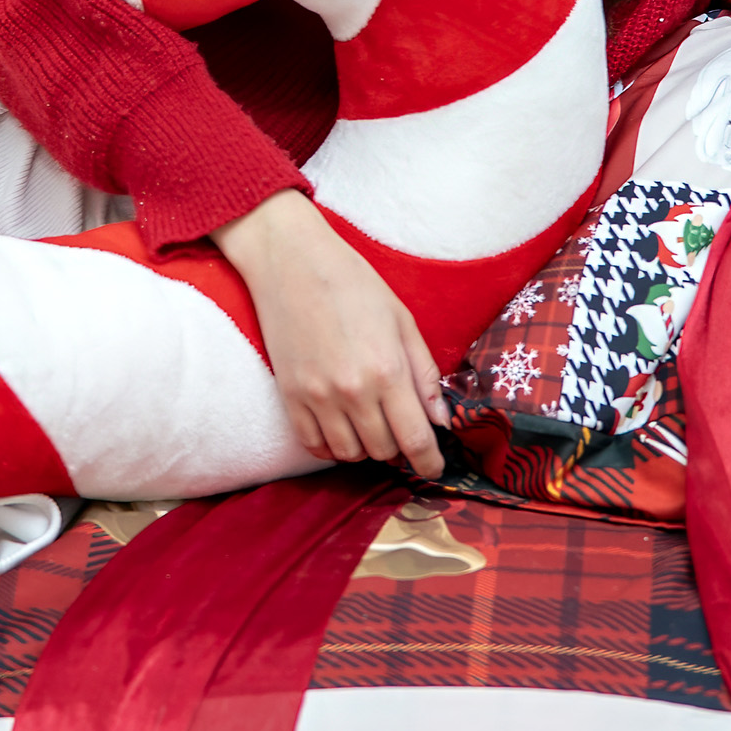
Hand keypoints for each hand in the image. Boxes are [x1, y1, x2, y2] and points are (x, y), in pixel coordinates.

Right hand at [213, 189, 446, 475]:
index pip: (415, 440)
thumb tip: (441, 420)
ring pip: (349, 453)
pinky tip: (340, 427)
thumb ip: (424, 374)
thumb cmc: (353, 284)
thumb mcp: (402, 321)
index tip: (434, 468)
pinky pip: (313, 444)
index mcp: (388, 370)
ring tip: (369, 424)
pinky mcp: (290, 396)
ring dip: (365, 447)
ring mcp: (317, 397)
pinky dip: (331, 445)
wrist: (292, 262)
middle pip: (383, 451)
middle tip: (399, 427)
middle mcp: (353, 391)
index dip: (429, 463)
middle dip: (398, 447)